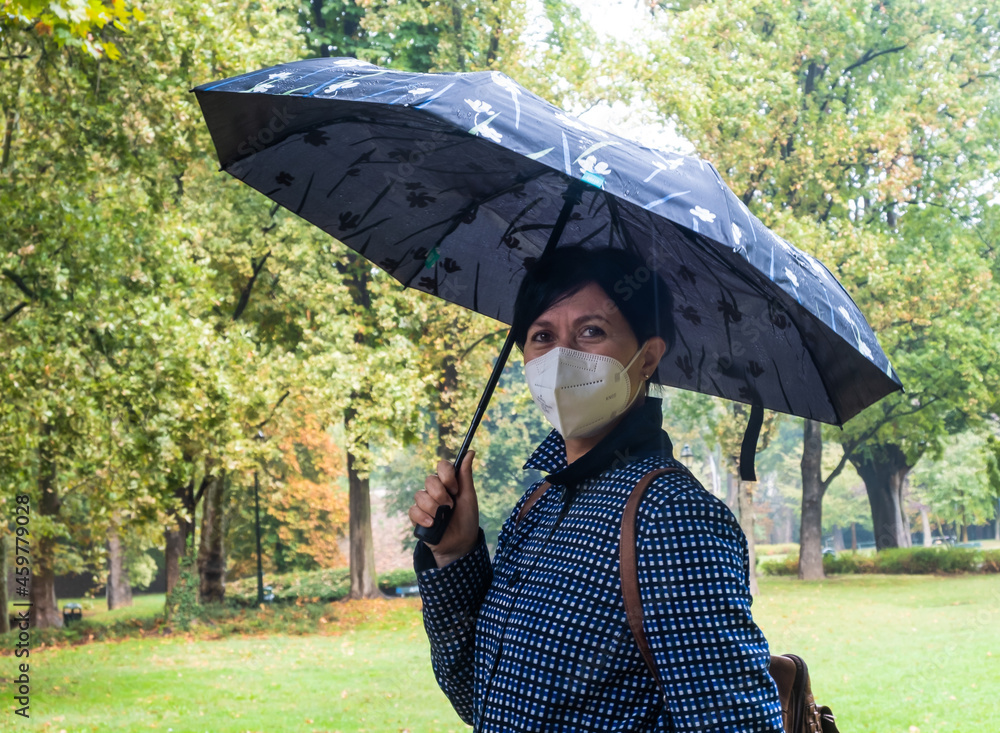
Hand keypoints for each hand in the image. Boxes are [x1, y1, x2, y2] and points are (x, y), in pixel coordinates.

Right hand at [408, 451, 478, 566]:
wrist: (461, 543)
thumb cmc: (467, 518)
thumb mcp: (469, 496)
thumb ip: (466, 474)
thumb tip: (470, 452)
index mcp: (448, 483)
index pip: (441, 466)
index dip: (447, 476)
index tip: (455, 489)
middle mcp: (434, 490)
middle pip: (430, 480)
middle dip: (441, 495)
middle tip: (451, 506)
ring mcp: (424, 503)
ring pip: (420, 495)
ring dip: (434, 508)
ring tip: (443, 518)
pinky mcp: (417, 517)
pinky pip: (413, 510)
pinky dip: (424, 518)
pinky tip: (432, 525)